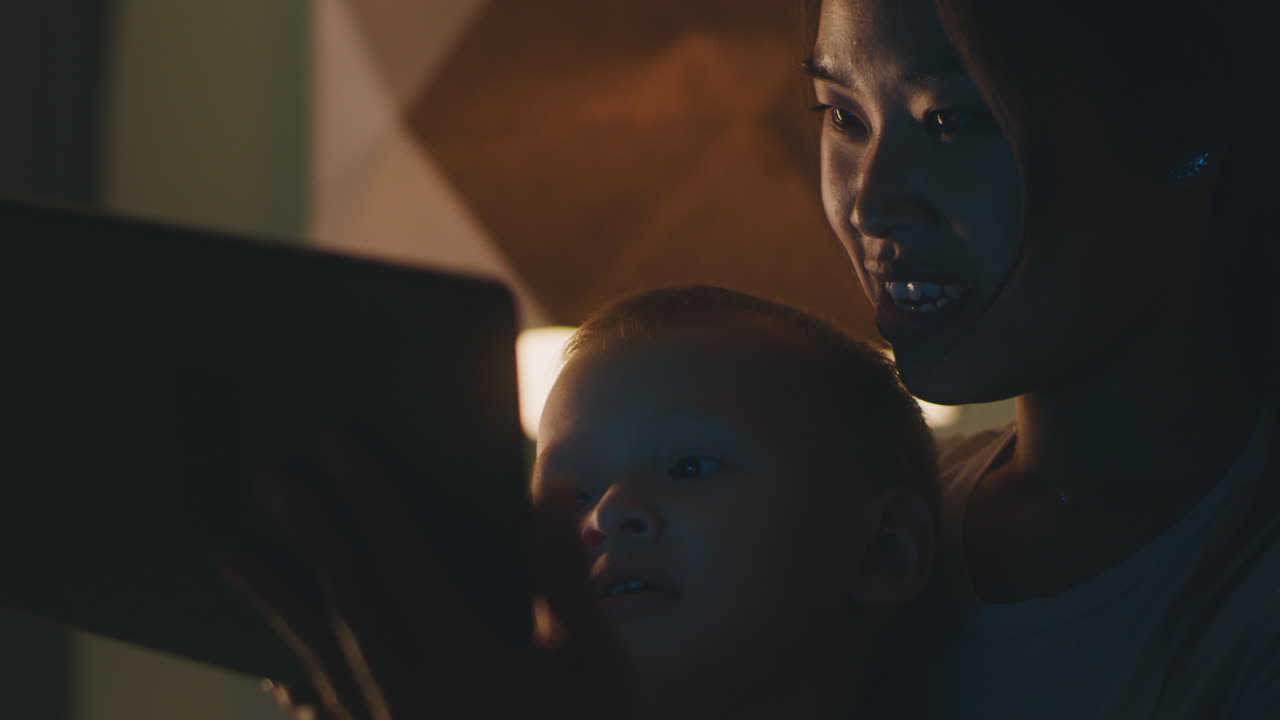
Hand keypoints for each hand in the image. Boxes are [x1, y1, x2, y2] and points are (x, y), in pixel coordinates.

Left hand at [213, 429, 631, 719]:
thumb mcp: (601, 667)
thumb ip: (566, 578)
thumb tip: (552, 487)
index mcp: (470, 668)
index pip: (405, 563)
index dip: (370, 498)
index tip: (336, 442)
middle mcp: (412, 702)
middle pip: (347, 601)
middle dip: (308, 530)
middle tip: (269, 473)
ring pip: (318, 656)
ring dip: (272, 598)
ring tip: (228, 551)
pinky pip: (325, 716)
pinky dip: (297, 686)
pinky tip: (274, 671)